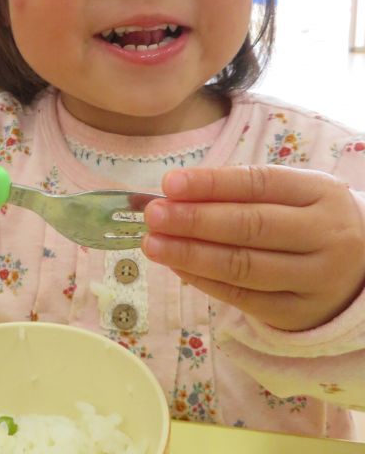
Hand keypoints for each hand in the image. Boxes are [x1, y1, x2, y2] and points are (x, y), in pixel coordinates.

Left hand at [141, 165, 364, 330]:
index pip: (259, 183)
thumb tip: (174, 195)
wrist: (362, 269)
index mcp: (319, 193)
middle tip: (154, 215)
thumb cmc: (308, 221)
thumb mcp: (290, 195)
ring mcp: (315, 278)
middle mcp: (324, 235)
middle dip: (194, 220)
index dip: (212, 184)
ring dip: (191, 254)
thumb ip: (238, 193)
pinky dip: (204, 281)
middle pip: (251, 226)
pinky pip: (243, 297)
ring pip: (244, 266)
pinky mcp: (298, 313)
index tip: (170, 184)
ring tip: (154, 244)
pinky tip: (176, 267)